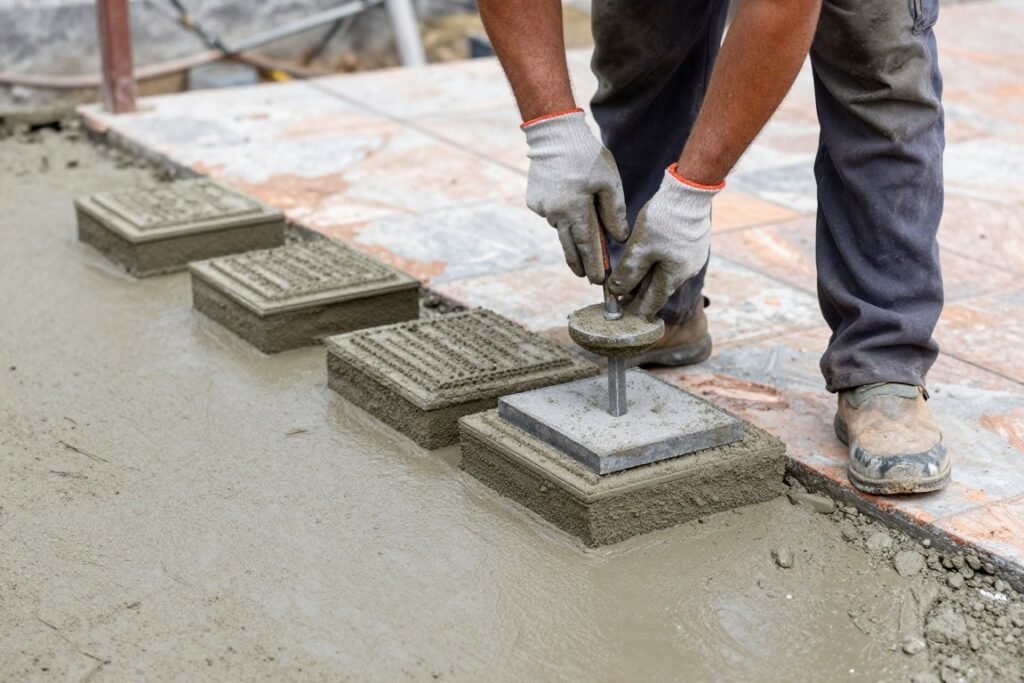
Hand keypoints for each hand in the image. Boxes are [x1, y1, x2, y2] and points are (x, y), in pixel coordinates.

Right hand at [522, 109, 628, 282]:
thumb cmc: (586, 156)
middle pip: (570, 246)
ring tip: (582, 244)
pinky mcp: (534, 201)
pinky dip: (562, 216)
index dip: (594, 265)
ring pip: (561, 229)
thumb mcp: (609, 181)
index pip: (587, 245)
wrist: (553, 135)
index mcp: (575, 209)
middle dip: (580, 263)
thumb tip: (618, 238)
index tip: (599, 281)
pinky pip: (552, 215)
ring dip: (572, 236)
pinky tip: (568, 205)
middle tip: (587, 277)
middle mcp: (555, 213)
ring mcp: (542, 208)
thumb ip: (614, 212)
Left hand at [608, 165, 720, 319]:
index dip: (637, 311)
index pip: (653, 302)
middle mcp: (686, 271)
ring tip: (631, 283)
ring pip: (665, 275)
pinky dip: (657, 265)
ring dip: (648, 280)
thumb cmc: (664, 220)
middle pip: (659, 290)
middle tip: (623, 302)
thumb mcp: (640, 248)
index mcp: (674, 276)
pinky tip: (648, 261)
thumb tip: (617, 291)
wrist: (689, 191)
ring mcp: (692, 257)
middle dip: (641, 296)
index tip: (624, 318)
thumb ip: (629, 272)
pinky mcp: (692, 243)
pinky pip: (671, 261)